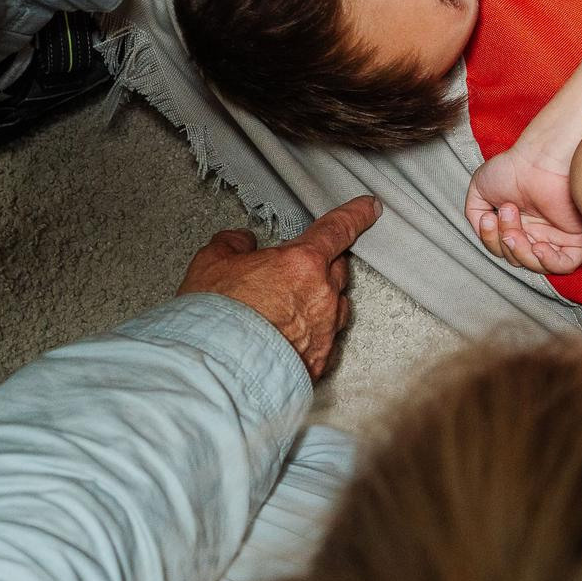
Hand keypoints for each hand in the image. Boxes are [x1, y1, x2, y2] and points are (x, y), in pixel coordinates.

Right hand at [176, 195, 381, 377]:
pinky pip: (326, 341)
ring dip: (322, 301)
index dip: (356, 214)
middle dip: (323, 264)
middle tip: (296, 270)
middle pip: (338, 269)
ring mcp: (325, 332)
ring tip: (291, 307)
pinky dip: (314, 335)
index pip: (337, 229)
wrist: (218, 373)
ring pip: (337, 307)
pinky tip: (292, 339)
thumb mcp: (211, 264)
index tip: (370, 207)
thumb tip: (241, 242)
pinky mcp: (319, 362)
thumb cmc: (215, 318)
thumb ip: (232, 245)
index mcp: (302, 263)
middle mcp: (323, 296)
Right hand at [465, 144, 581, 275]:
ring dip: (520, 251)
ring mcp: (557, 235)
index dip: (492, 241)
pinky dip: (549, 262)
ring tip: (515, 229)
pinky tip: (538, 246)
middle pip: (517, 258)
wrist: (539, 158)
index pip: (503, 249)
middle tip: (507, 213)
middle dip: (505, 243)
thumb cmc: (513, 167)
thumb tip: (483, 231)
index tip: (489, 218)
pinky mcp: (575, 237)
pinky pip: (565, 264)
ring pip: (537, 265)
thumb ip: (474, 215)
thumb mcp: (480, 190)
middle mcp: (538, 231)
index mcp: (518, 224)